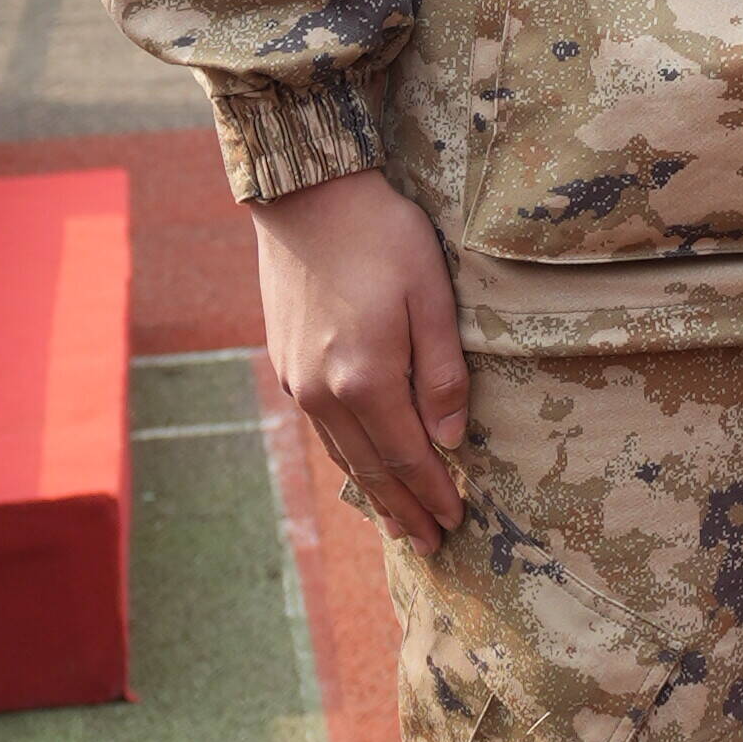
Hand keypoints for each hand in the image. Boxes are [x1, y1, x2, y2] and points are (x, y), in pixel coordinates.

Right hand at [257, 169, 472, 546]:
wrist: (307, 198)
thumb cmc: (382, 236)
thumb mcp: (431, 295)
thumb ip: (443, 371)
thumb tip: (452, 438)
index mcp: (365, 378)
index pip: (407, 455)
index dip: (432, 491)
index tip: (455, 521)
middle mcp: (324, 392)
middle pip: (372, 467)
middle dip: (404, 508)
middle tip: (430, 544)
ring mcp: (300, 381)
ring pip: (343, 453)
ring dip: (374, 491)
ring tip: (397, 520)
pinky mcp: (288, 365)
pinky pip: (323, 429)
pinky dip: (347, 458)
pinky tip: (360, 465)